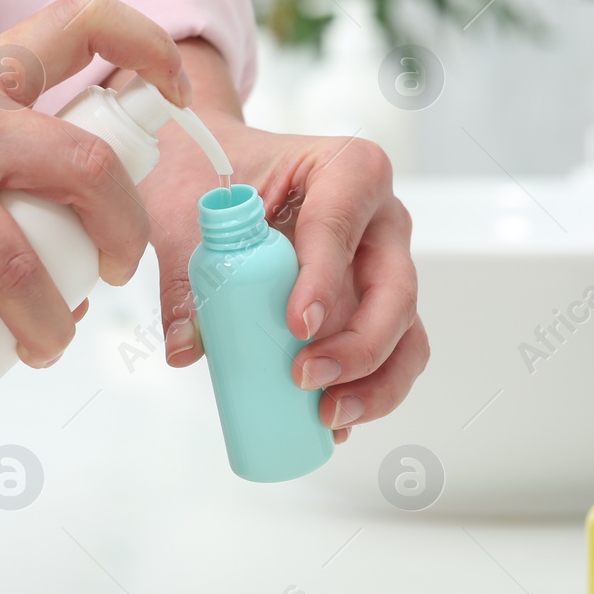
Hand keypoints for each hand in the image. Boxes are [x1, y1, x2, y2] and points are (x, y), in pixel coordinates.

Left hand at [133, 40, 427, 440]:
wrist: (215, 169)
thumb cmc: (212, 173)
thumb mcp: (186, 214)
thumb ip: (187, 278)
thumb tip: (187, 347)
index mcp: (348, 170)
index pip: (341, 225)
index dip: (325, 279)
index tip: (298, 325)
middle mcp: (380, 220)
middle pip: (395, 289)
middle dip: (359, 346)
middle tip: (305, 377)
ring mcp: (383, 267)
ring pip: (406, 331)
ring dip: (376, 381)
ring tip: (328, 415)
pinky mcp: (373, 307)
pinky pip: (392, 355)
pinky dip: (369, 392)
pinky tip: (331, 423)